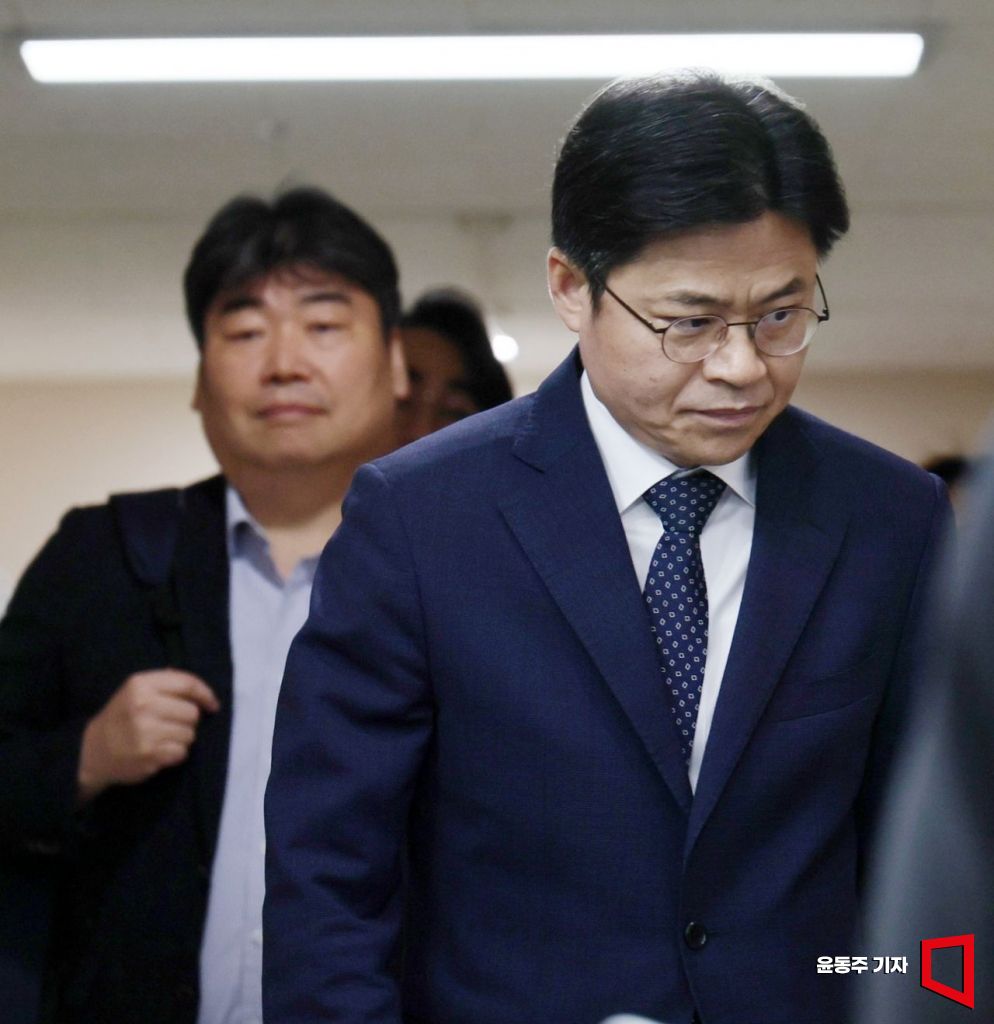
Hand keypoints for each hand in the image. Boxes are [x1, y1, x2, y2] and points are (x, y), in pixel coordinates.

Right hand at [77, 669, 219, 801]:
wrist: (91, 751)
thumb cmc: (120, 717)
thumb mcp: (135, 691)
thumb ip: (164, 683)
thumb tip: (197, 687)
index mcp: (141, 684)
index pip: (187, 684)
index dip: (206, 694)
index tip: (212, 705)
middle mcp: (144, 705)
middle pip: (192, 712)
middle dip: (187, 720)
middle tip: (171, 725)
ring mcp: (146, 732)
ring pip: (190, 734)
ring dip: (182, 738)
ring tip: (162, 738)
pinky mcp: (150, 755)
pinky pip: (182, 753)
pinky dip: (175, 754)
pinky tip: (159, 751)